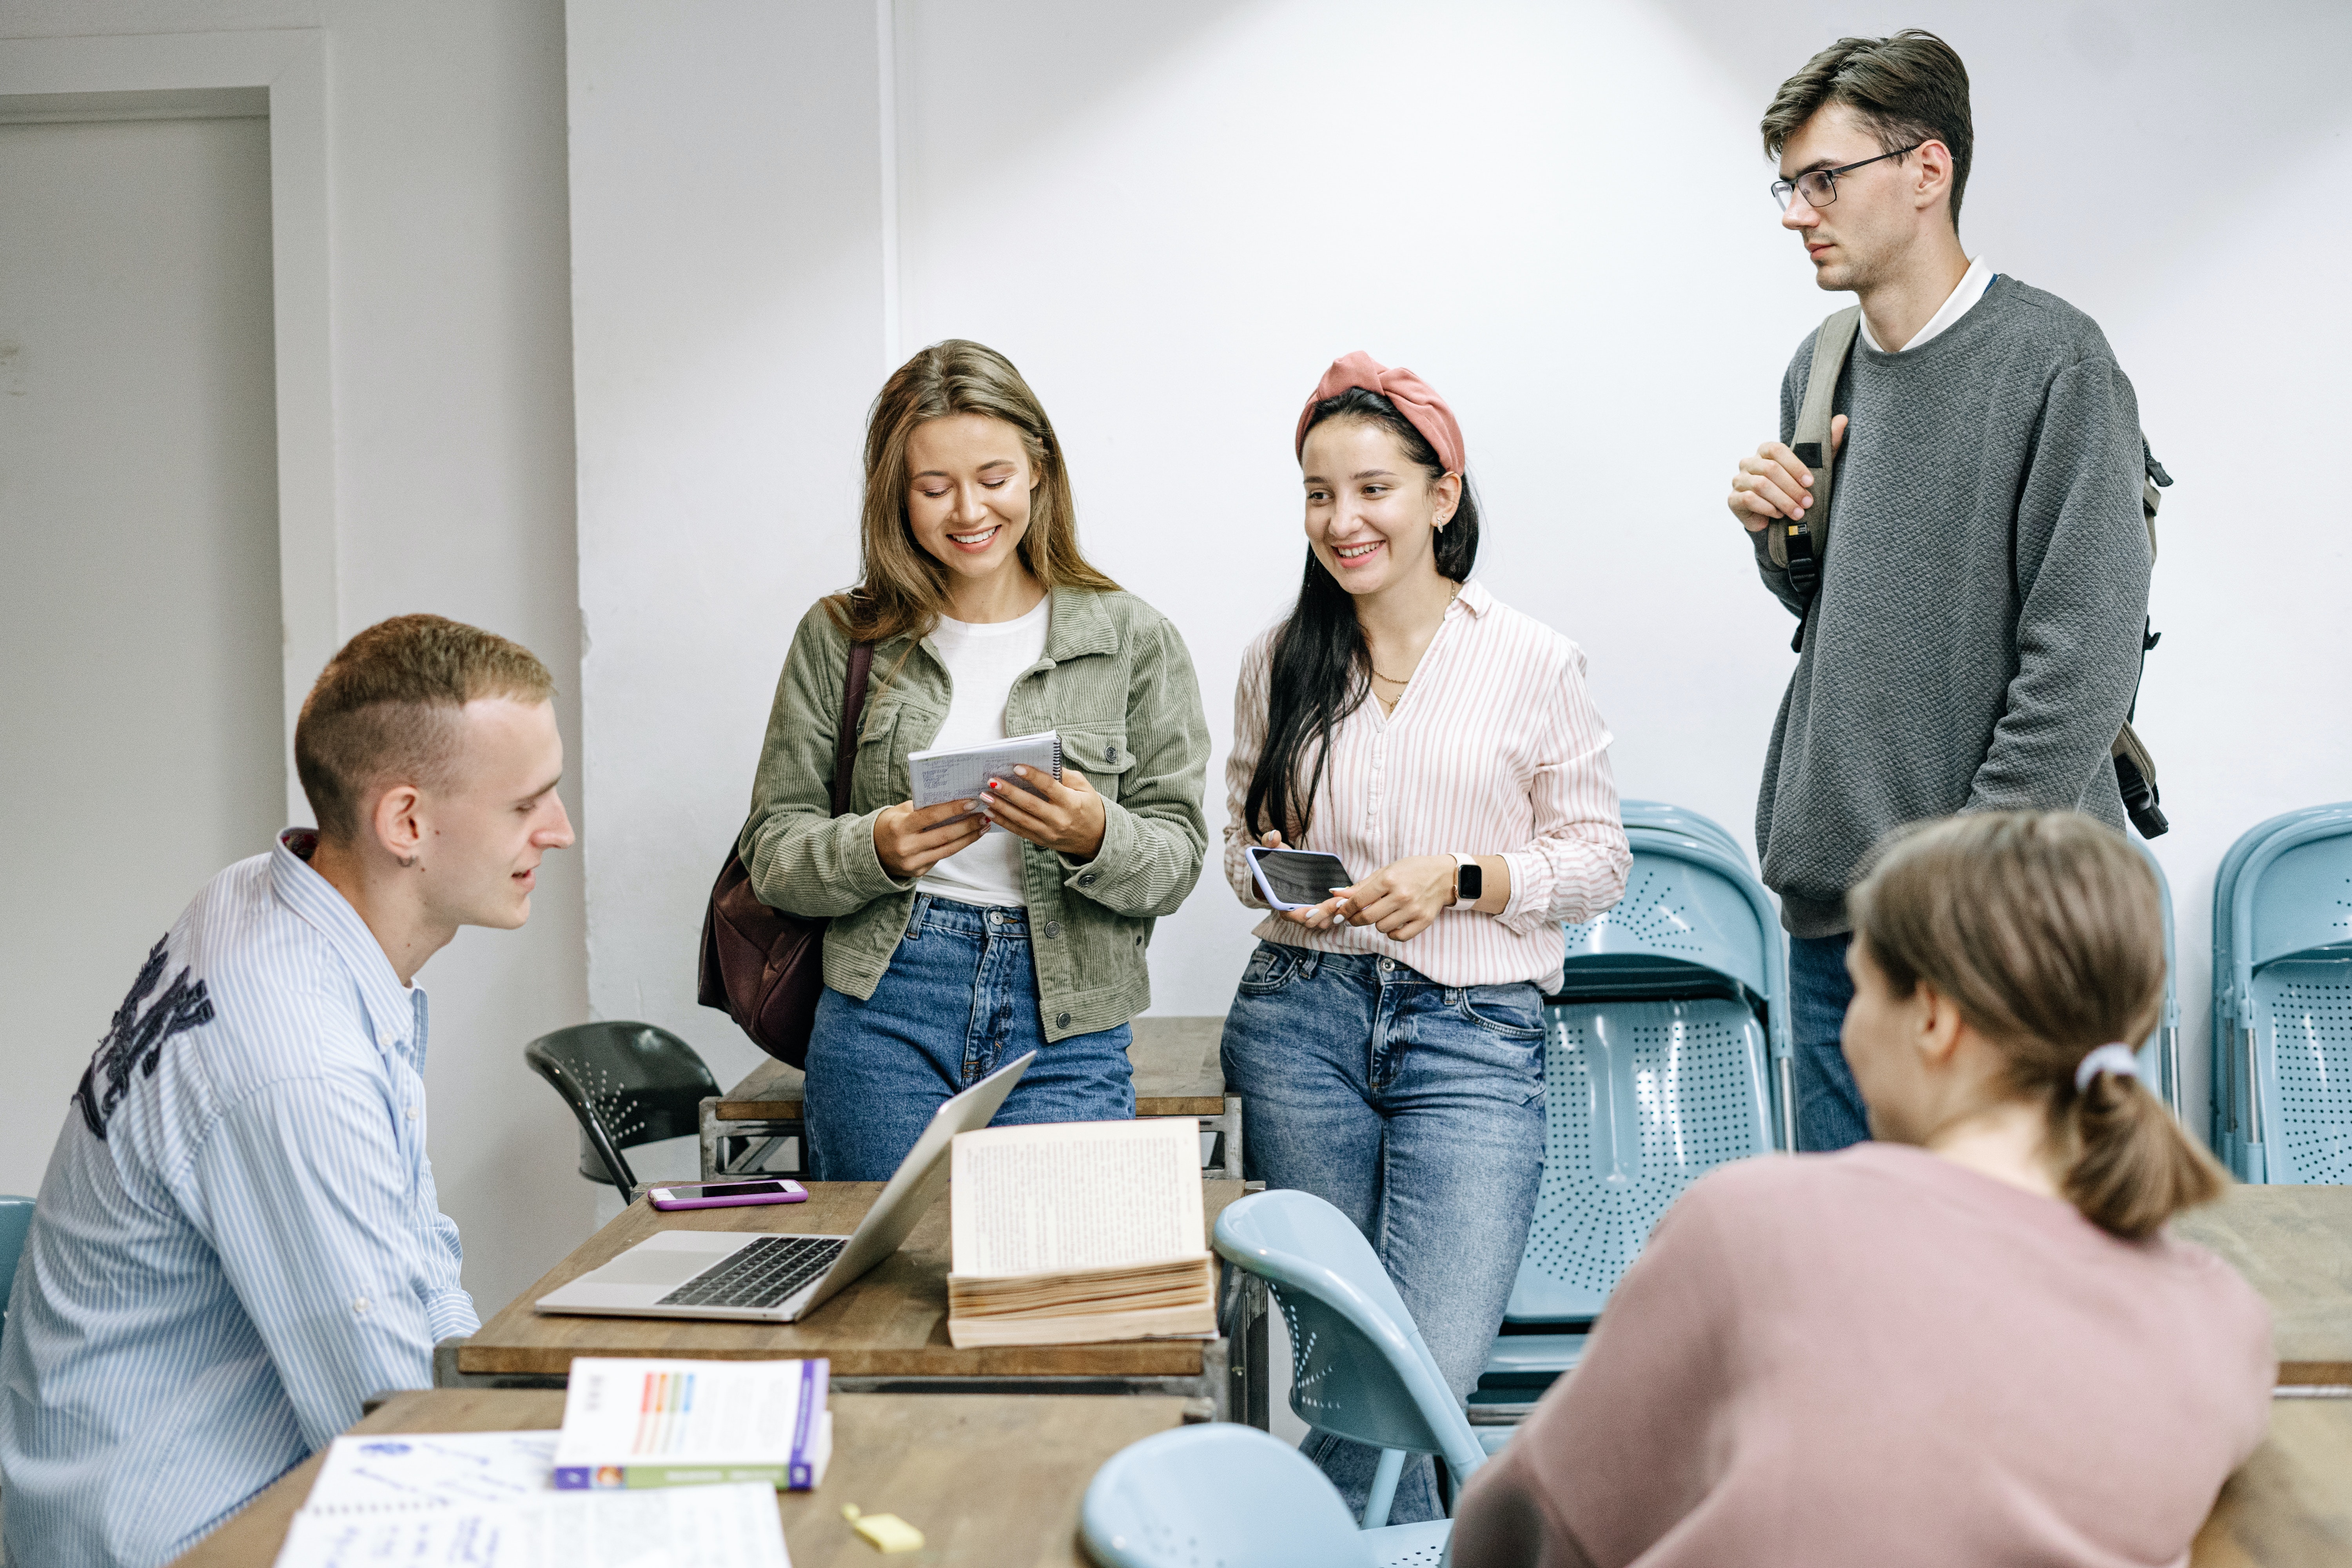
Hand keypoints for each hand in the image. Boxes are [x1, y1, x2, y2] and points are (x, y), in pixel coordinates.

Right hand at [873, 798, 985, 879]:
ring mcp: (913, 863)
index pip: (931, 816)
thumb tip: (951, 798)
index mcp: (900, 827)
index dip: (953, 809)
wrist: (870, 853)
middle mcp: (906, 847)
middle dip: (968, 824)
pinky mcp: (918, 872)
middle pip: (944, 835)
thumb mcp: (899, 812)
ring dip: (969, 837)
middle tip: (984, 814)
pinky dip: (957, 846)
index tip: (971, 802)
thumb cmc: (888, 826)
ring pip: (948, 849)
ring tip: (983, 826)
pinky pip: (942, 857)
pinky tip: (969, 837)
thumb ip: (921, 807)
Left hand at [980, 765, 1106, 858]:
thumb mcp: (1084, 787)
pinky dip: (1003, 822)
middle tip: (992, 781)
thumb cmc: (1089, 807)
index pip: (1050, 787)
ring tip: (985, 796)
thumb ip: (1065, 776)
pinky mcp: (1042, 841)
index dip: (1033, 776)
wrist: (1097, 838)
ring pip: (1021, 820)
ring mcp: (1049, 833)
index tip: (1016, 767)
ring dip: (1001, 808)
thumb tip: (1043, 762)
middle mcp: (1060, 819)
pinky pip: (1019, 831)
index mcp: (1072, 803)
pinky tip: (990, 812)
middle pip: (1031, 805)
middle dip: (1009, 793)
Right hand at [1257, 830, 1351, 930]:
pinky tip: (1348, 900)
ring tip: (1345, 901)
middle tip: (1339, 901)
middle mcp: (1295, 912)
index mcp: (1281, 903)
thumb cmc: (1276, 864)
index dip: (1303, 915)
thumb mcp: (1271, 850)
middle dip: (1325, 913)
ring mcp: (1309, 913)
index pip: (1291, 915)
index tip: (1313, 909)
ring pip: (1323, 922)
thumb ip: (1270, 842)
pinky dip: (1338, 912)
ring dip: (1334, 914)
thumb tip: (1274, 835)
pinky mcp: (1320, 911)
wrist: (1283, 872)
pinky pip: (1330, 917)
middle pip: (1311, 921)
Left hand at [1333, 855, 1457, 943]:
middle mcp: (1401, 896)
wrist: (1443, 876)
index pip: (1358, 901)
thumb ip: (1362, 885)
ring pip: (1381, 928)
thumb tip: (1338, 894)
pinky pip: (1398, 937)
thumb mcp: (1386, 871)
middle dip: (1355, 920)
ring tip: (1383, 913)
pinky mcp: (1423, 921)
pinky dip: (1392, 933)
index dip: (1345, 909)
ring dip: (1377, 923)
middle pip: (1367, 918)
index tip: (1340, 913)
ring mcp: (1413, 910)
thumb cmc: (1412, 871)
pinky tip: (1394, 922)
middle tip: (1354, 918)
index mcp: (1389, 880)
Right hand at [1726, 414, 1846, 533]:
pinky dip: (1768, 508)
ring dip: (1783, 501)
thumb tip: (1843, 419)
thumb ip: (1827, 444)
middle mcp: (1748, 462)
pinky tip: (1779, 515)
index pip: (1776, 449)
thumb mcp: (1814, 468)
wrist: (1775, 517)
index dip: (1795, 466)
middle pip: (1770, 469)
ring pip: (1761, 485)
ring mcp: (1738, 480)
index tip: (1811, 482)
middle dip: (1792, 488)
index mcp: (1765, 451)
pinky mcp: (1733, 499)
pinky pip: (1749, 499)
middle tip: (1808, 503)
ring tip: (1798, 512)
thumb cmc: (1794, 489)